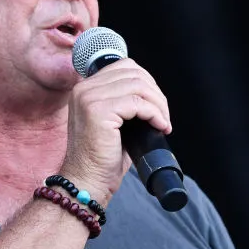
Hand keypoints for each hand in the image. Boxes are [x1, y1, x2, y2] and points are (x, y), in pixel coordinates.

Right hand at [60, 58, 171, 202]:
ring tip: (163, 123)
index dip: (148, 83)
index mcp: (85, 88)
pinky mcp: (98, 111)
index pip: (124, 67)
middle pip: (134, 73)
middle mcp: (84, 88)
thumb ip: (125, 102)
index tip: (157, 105)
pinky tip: (159, 127)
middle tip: (164, 117)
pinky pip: (138, 103)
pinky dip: (154, 114)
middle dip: (156, 94)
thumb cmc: (102, 158)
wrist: (87, 181)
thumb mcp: (114, 122)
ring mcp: (89, 98)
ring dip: (159, 104)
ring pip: (139, 86)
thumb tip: (153, 95)